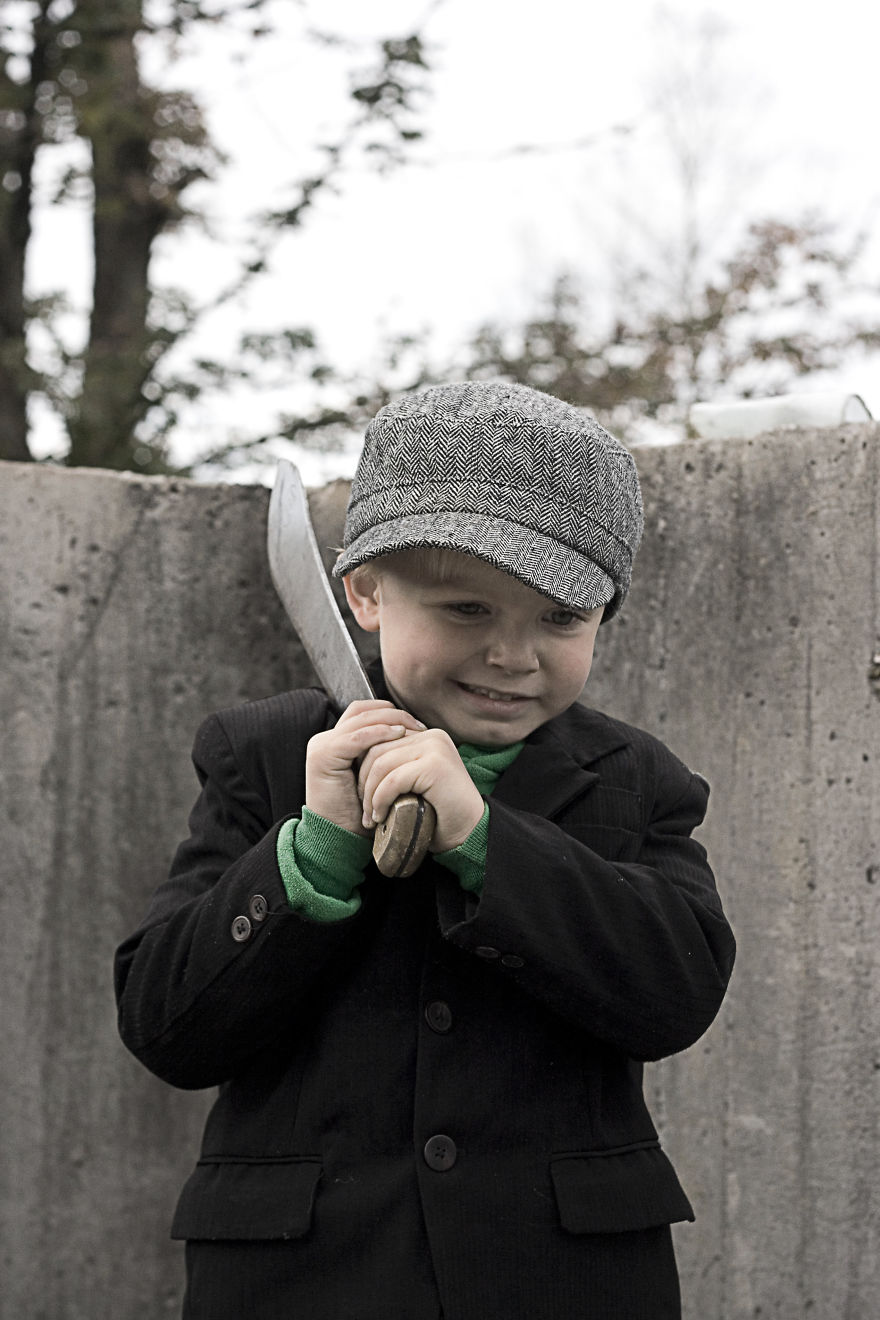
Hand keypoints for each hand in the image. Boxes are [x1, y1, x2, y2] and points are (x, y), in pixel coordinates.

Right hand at [305, 700, 426, 834]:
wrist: (340, 838)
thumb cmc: (362, 813)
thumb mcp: (375, 776)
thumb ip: (382, 754)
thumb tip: (411, 735)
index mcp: (336, 742)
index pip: (364, 712)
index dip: (390, 713)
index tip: (416, 724)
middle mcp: (325, 739)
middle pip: (362, 710)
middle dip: (393, 713)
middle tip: (418, 724)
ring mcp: (321, 746)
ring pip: (360, 719)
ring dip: (389, 721)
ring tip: (412, 729)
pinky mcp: (323, 756)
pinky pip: (355, 737)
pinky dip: (378, 733)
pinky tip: (398, 736)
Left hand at [358, 727, 484, 852]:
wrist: (471, 833)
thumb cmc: (440, 813)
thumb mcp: (414, 783)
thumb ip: (397, 766)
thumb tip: (358, 762)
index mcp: (427, 736)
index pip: (381, 739)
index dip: (364, 766)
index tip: (360, 794)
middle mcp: (432, 736)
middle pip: (377, 749)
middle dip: (364, 781)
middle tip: (363, 809)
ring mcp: (435, 748)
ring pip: (381, 763)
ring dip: (369, 794)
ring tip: (371, 816)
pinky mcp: (434, 765)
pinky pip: (393, 779)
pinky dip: (380, 799)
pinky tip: (381, 816)